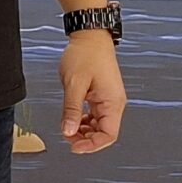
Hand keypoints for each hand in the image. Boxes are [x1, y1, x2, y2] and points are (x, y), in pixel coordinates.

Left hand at [59, 33, 126, 154]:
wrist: (90, 36)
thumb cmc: (85, 54)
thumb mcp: (74, 84)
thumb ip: (72, 110)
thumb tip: (69, 131)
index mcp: (112, 102)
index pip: (108, 135)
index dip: (92, 145)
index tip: (74, 146)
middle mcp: (114, 103)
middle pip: (104, 132)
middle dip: (86, 139)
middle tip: (67, 137)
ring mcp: (108, 99)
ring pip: (99, 125)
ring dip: (84, 130)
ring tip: (68, 128)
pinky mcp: (102, 95)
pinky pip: (96, 115)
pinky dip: (84, 120)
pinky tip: (73, 118)